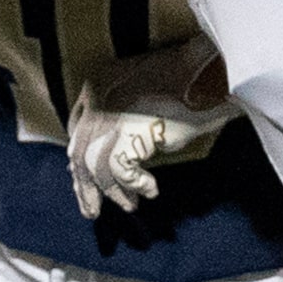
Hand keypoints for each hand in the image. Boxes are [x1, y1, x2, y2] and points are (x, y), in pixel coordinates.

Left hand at [64, 40, 237, 219]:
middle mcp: (96, 99)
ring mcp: (109, 116)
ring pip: (96, 167)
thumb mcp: (143, 95)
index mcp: (96, 85)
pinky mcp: (127, 132)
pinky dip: (136, 185)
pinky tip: (151, 189)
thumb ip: (120, 118)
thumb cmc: (184, 83)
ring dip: (112, 192)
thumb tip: (105, 156)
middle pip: (80, 151)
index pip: (76, 128)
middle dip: (85, 185)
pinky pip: (122, 171)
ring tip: (128, 206)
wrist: (206, 72)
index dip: (81, 157)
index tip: (86, 178)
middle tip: (93, 209)